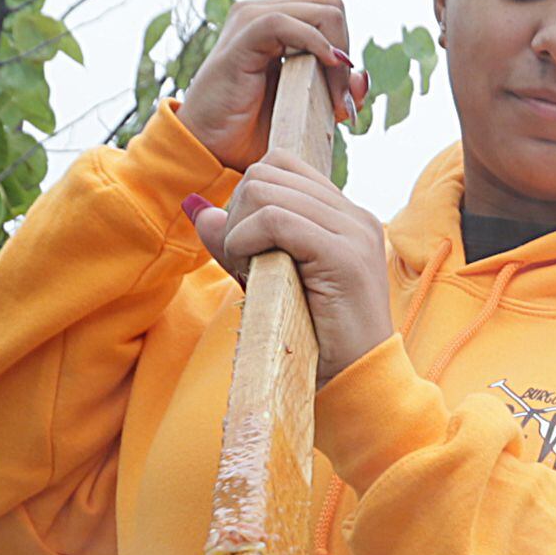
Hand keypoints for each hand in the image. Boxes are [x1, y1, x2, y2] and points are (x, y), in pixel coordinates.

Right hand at [177, 0, 370, 169]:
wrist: (212, 150)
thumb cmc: (252, 132)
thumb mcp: (307, 109)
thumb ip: (335, 90)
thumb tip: (361, 78)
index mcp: (276, 22)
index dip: (343, 30)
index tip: (341, 78)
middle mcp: (262, 12)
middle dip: (347, 45)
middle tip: (339, 98)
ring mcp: (250, 20)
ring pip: (320, 7)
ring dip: (338, 53)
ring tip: (332, 101)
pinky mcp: (242, 39)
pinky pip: (285, 22)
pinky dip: (315, 44)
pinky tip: (323, 70)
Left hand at [191, 153, 394, 383]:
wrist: (356, 388)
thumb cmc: (316, 345)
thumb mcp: (269, 282)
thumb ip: (239, 241)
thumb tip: (199, 209)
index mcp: (346, 218)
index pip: (282, 165)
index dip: (247, 198)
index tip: (244, 246)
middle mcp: (355, 217)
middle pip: (268, 171)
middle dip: (237, 213)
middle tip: (240, 262)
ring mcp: (354, 233)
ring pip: (266, 190)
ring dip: (238, 231)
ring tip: (246, 270)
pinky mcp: (345, 256)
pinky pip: (275, 220)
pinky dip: (246, 240)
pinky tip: (248, 269)